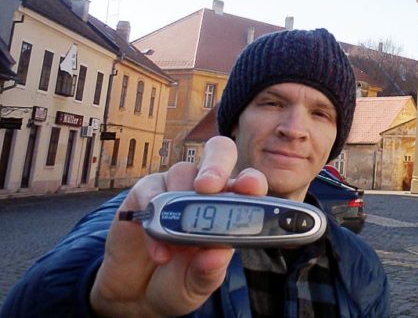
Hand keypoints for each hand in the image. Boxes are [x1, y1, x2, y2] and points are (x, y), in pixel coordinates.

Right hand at [89, 136, 267, 317]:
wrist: (136, 293)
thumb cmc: (179, 280)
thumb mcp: (198, 284)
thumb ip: (209, 271)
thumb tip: (218, 254)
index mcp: (230, 206)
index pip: (248, 182)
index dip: (252, 181)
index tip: (250, 189)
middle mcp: (205, 190)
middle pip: (219, 154)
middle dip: (217, 165)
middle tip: (208, 186)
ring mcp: (175, 187)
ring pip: (183, 171)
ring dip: (180, 202)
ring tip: (175, 245)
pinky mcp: (145, 193)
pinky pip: (151, 190)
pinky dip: (153, 215)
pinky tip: (157, 248)